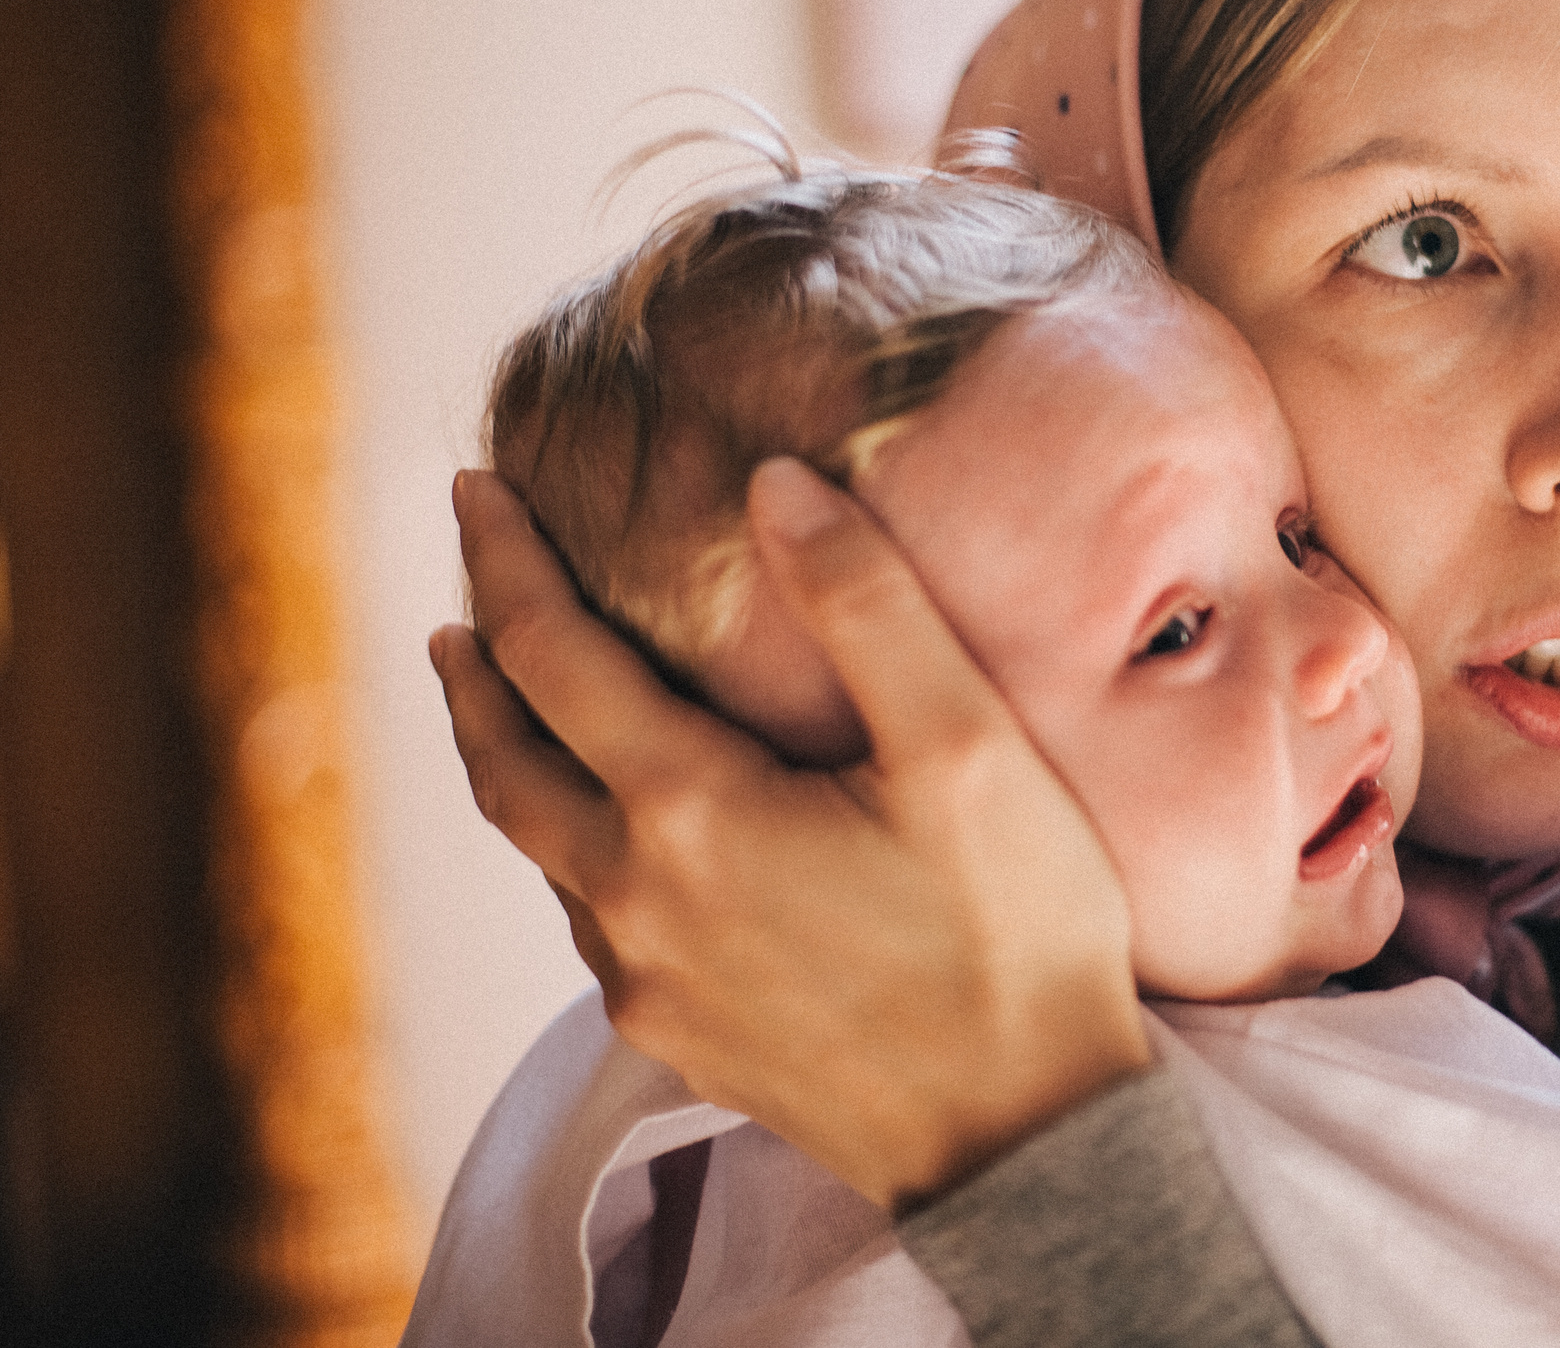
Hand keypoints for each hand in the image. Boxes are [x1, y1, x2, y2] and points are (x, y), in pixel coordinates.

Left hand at [430, 463, 1150, 1209]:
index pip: (548, 655)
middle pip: (503, 761)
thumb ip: (866, 602)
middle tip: (462, 597)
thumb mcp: (968, 747)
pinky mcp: (682, 1038)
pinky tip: (614, 833)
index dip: (504, 561)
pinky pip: (590, 919)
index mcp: (691, 813)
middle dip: (474, 665)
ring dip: (512, 759)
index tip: (478, 489)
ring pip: (538, 849)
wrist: (1030, 1141)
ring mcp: (650, 984)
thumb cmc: (1018, 936)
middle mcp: (637, 902)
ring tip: (516, 701)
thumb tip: (771, 485)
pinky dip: (571, 843)